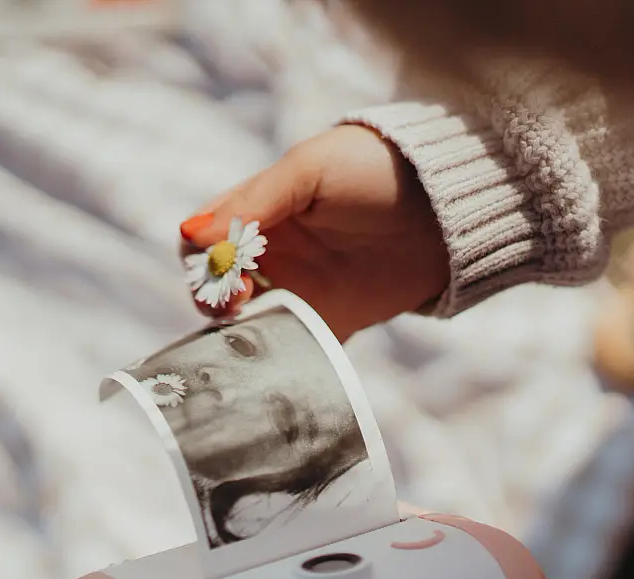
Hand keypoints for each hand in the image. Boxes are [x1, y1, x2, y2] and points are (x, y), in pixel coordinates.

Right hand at [179, 124, 448, 340]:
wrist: (442, 209)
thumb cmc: (373, 170)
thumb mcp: (309, 170)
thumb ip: (253, 202)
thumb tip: (191, 234)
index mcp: (257, 213)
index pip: (201, 240)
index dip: (201, 257)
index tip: (225, 267)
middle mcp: (270, 255)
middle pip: (214, 287)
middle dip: (213, 296)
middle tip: (239, 298)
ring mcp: (297, 291)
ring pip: (244, 321)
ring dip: (237, 329)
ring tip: (253, 327)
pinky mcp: (327, 323)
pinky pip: (289, 345)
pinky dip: (275, 353)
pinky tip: (276, 353)